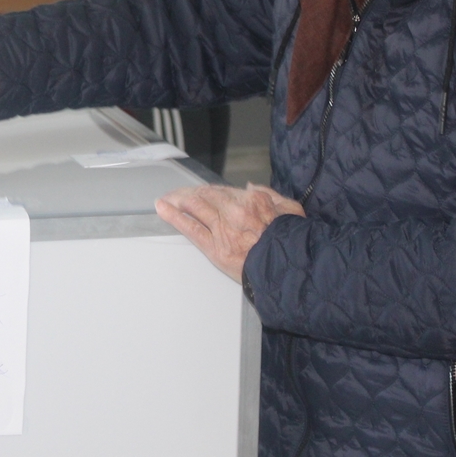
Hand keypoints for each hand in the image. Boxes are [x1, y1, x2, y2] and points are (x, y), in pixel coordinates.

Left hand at [155, 183, 304, 281]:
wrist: (289, 269)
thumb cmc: (292, 242)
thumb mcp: (291, 210)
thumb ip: (270, 194)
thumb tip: (250, 187)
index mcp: (253, 200)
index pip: (225, 191)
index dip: (211, 191)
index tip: (204, 192)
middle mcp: (235, 210)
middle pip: (206, 196)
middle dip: (191, 194)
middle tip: (179, 194)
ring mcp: (223, 228)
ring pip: (195, 207)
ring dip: (179, 200)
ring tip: (167, 199)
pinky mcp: (214, 247)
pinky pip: (191, 227)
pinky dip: (174, 216)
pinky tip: (163, 208)